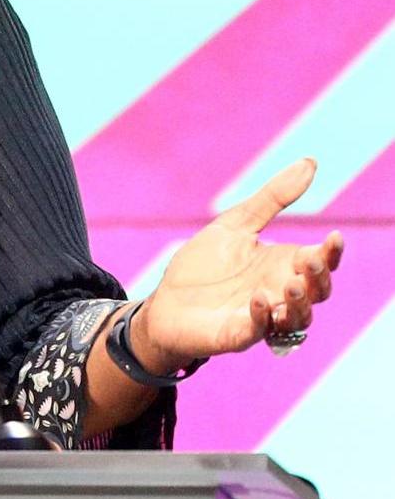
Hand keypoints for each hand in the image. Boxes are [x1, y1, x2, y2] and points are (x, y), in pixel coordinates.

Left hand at [131, 158, 343, 371]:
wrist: (164, 302)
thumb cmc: (203, 266)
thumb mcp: (236, 224)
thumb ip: (271, 198)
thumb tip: (311, 163)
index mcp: (282, 266)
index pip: (320, 263)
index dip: (331, 254)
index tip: (333, 236)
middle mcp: (279, 295)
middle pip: (317, 292)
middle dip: (318, 278)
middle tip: (310, 260)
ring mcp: (261, 318)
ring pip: (297, 318)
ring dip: (299, 303)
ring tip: (291, 284)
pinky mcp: (237, 335)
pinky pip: (259, 331)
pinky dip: (263, 317)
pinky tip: (259, 299)